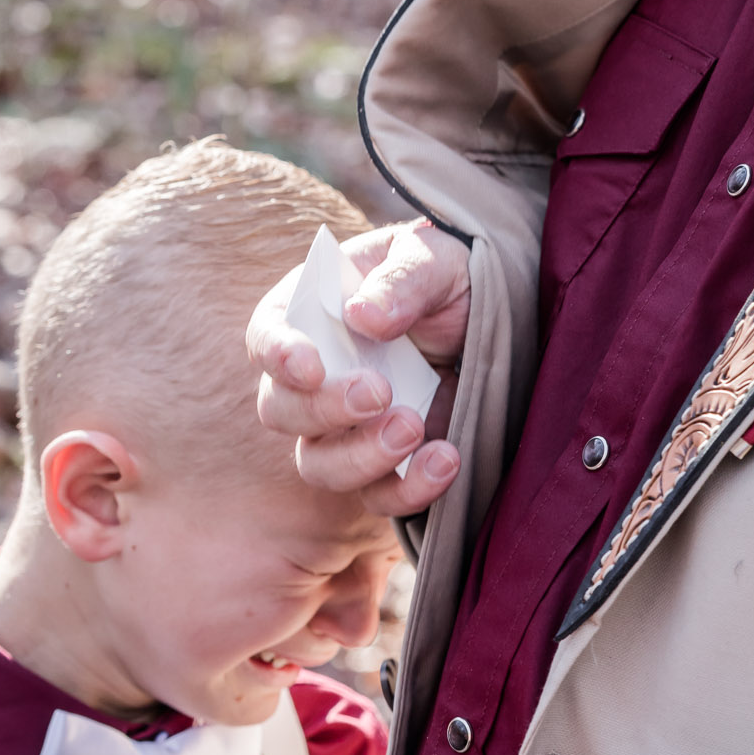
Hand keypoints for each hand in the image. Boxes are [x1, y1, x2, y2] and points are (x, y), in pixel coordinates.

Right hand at [247, 220, 470, 515]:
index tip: (312, 367)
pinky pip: (378, 496)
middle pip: (281, 411)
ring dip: (361, 458)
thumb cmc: (443, 277)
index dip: (279, 354)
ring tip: (414, 428)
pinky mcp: (386, 464)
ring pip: (319, 465)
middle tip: (380, 393)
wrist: (487, 320)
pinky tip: (446, 460)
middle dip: (324, 410)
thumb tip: (364, 315)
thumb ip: (401, 279)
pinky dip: (408, 490)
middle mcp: (314, 377)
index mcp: (309, 314)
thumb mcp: (433, 258)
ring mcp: (345, 427)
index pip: (266, 335)